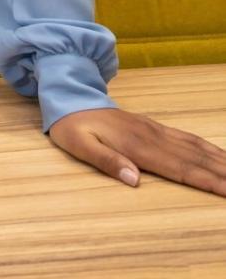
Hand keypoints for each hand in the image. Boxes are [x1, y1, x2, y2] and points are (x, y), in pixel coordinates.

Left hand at [49, 107, 225, 195]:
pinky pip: (188, 139)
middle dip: (224, 173)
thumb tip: (134, 180)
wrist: (71, 99)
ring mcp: (156, 131)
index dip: (207, 181)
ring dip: (221, 161)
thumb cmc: (72, 127)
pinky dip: (209, 149)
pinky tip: (221, 156)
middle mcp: (153, 137)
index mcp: (137, 146)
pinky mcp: (156, 128)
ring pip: (197, 147)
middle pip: (196, 159)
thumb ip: (106, 161)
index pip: (180, 168)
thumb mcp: (79, 145)